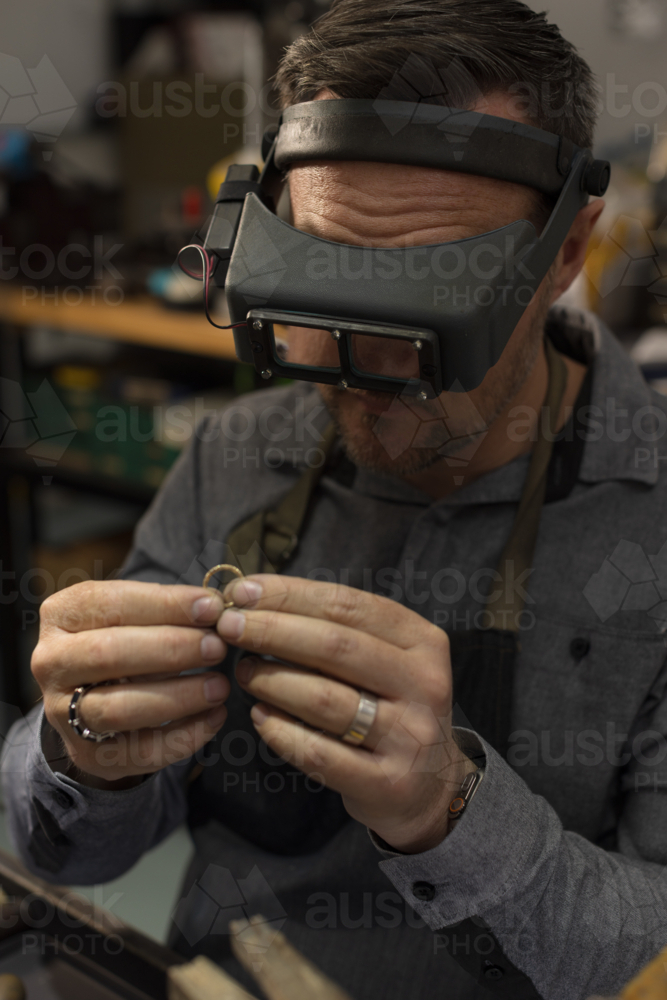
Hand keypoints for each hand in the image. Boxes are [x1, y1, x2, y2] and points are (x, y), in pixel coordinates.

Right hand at [32, 580, 230, 785]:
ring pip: (119, 708)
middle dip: (171, 648)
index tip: (212, 607)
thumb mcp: (136, 615)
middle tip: (217, 647)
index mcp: (62, 615)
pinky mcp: (87, 754)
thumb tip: (216, 608)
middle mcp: (53, 662)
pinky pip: (139, 751)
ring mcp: (63, 712)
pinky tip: (213, 717)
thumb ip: (169, 609)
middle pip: (108, 653)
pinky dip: (184, 736)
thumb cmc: (125, 642)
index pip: (110, 602)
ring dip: (178, 696)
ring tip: (219, 686)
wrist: (94, 700)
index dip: (165, 604)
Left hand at [217, 575, 475, 853]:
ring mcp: (409, 736)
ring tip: (243, 671)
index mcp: (422, 641)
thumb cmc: (390, 706)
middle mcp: (423, 684)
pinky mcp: (386, 782)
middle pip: (336, 646)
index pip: (348, 605)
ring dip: (272, 680)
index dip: (290, 595)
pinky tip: (259, 717)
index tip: (241, 592)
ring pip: (325, 699)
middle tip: (228, 626)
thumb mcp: (383, 659)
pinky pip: (320, 752)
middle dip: (273, 630)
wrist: (430, 785)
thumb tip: (256, 599)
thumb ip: (335, 629)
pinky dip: (281, 732)